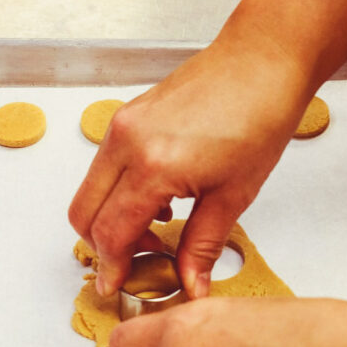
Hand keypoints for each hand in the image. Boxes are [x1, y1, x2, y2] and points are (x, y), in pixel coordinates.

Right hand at [68, 39, 310, 298]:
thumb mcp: (233, 195)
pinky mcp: (128, 115)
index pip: (111, 232)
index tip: (117, 286)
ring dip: (109, 219)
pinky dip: (117, 192)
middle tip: (137, 264)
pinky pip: (104, 165)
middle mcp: (126, 142)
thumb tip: (190, 284)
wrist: (263, 60)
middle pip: (84, 214)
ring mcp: (122, 124)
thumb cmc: (259, 116)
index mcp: (153, 166)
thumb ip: (202, 246)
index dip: (112, 266)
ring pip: (90, 189)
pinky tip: (158, 201)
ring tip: (155, 233)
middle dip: (103, 247)